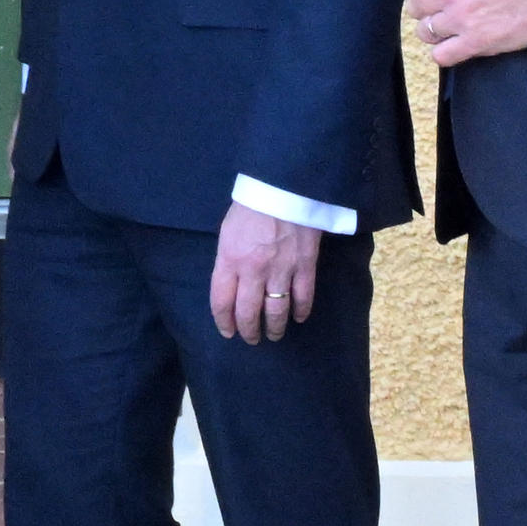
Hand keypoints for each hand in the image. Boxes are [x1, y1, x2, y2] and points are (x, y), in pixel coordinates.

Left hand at [208, 203, 322, 343]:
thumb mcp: (228, 231)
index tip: (228, 332)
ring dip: (274, 328)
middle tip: (251, 339)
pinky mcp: (305, 266)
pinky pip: (303, 298)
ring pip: (276, 312)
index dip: (224, 322)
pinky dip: (301, 311)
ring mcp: (281, 270)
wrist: (285, 186)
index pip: (221, 301)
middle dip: (249, 331)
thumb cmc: (251, 205)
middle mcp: (253, 271)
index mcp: (229, 259)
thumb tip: (232, 283)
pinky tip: (299, 318)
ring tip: (273, 335)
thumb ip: (229, 259)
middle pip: (248, 313)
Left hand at [402, 0, 526, 69]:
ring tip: (452, 27)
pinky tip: (457, 45)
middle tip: (445, 7)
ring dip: (435, 30)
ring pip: (425, 31)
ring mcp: (460, 18)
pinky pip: (441, 56)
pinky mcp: (475, 42)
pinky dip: (445, 53)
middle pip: (415, 6)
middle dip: (427, 7)